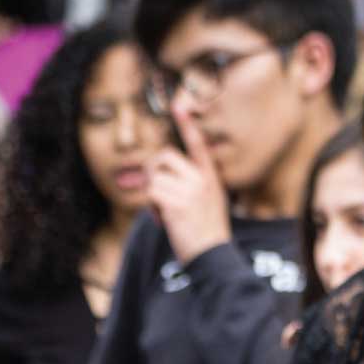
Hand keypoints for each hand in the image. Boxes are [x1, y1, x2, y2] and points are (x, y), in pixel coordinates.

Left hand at [147, 107, 230, 263]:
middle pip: (163, 157)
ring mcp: (189, 190)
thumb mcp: (209, 205)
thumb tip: (159, 180)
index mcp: (210, 179)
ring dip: (151, 197)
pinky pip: (150, 194)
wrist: (213, 256)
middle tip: (157, 194)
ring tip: (164, 214)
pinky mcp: (176, 203)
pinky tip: (162, 221)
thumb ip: (192, 188)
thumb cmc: (207, 234)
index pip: (198, 146)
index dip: (188, 125)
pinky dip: (150, 209)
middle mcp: (201, 180)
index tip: (179, 106)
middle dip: (152, 172)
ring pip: (153, 178)